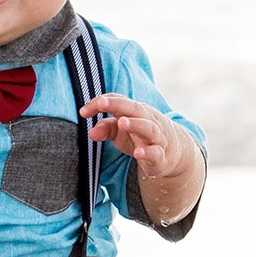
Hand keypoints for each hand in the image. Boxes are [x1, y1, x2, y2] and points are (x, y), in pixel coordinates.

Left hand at [79, 94, 193, 178]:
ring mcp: (157, 137)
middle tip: (102, 104)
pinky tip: (138, 153)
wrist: (172, 152)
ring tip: (121, 122)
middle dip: (118, 105)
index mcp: (135, 111)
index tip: (83, 112)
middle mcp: (148, 120)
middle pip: (134, 109)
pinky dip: (147, 152)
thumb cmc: (140, 137)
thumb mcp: (120, 131)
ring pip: (148, 128)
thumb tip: (90, 132)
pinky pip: (155, 153)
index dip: (100, 103)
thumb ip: (105, 128)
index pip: (118, 100)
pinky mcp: (161, 156)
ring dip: (135, 124)